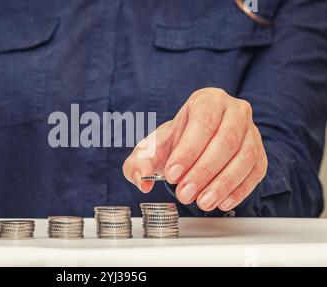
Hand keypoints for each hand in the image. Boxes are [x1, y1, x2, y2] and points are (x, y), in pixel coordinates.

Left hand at [123, 88, 267, 210]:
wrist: (195, 145)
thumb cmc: (175, 142)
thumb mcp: (151, 148)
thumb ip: (139, 163)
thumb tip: (142, 181)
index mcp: (207, 100)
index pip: (202, 122)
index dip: (188, 150)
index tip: (172, 174)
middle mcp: (234, 111)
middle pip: (226, 140)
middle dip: (203, 171)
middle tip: (185, 194)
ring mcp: (251, 132)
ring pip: (244, 157)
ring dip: (223, 183)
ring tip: (202, 202)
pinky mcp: (260, 154)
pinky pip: (255, 172)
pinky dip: (239, 190)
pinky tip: (221, 202)